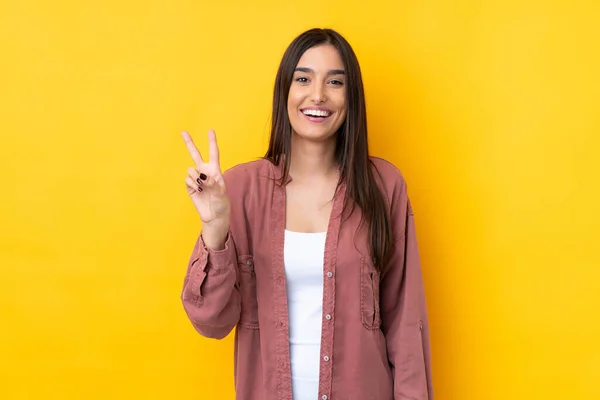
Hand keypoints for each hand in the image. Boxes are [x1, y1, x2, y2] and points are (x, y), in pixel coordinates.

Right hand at [182, 130, 229, 247]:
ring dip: (194, 176)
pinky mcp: (190, 186)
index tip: (210, 130)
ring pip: (190, 169)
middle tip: (183, 132)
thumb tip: (202, 176)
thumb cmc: (221, 203)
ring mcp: (197, 179)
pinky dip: (192, 184)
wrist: (213, 215)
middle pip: (195, 154)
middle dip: (189, 143)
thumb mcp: (220, 193)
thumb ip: (212, 183)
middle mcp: (205, 172)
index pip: (213, 153)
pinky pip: (187, 179)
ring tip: (201, 186)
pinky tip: (197, 190)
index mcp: (215, 170)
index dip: (212, 142)